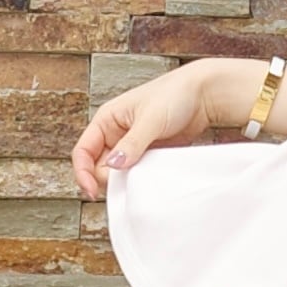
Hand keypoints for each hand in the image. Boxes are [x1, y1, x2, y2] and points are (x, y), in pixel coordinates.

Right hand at [71, 61, 235, 199]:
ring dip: (126, 182)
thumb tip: (113, 165)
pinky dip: (141, 182)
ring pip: (119, 173)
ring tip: (140, 182)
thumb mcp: (151, 119)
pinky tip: (150, 182)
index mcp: (106, 120)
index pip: (83, 151)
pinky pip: (138, 174)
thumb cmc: (174, 94)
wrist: (203, 96)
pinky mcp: (149, 155)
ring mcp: (132, 146)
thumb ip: (132, 144)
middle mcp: (115, 134)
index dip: (83, 173)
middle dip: (108, 180)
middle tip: (126, 185)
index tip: (92, 192)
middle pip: (99, 167)